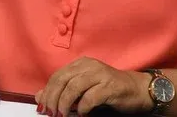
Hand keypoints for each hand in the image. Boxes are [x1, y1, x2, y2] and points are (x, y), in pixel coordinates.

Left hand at [35, 57, 152, 115]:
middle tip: (50, 113)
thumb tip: (39, 96)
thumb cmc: (108, 90)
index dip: (47, 91)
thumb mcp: (83, 89)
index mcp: (81, 64)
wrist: (137, 89)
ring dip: (65, 103)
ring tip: (62, 115)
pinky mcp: (110, 86)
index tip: (42, 107)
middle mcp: (89, 65)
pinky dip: (83, 107)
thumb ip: (63, 91)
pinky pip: (90, 97)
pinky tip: (82, 114)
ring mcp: (100, 74)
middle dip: (53, 98)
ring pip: (74, 87)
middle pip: (63, 79)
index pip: (57, 75)